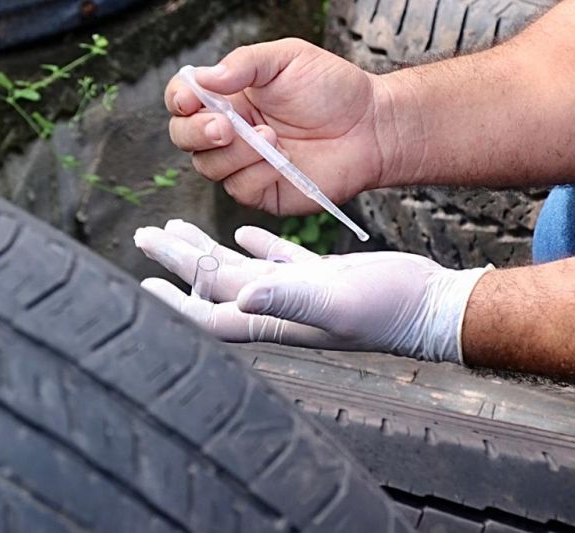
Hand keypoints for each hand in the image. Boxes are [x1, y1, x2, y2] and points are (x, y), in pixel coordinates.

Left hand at [134, 220, 492, 362]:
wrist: (429, 304)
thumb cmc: (390, 309)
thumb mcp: (339, 301)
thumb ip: (290, 297)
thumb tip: (240, 297)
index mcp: (277, 316)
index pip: (212, 311)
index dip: (176, 300)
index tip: (145, 282)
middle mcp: (281, 306)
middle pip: (217, 283)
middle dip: (179, 261)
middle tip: (146, 237)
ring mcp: (300, 290)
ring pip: (242, 268)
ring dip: (208, 250)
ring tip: (177, 230)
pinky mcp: (321, 275)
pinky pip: (278, 260)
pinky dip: (257, 246)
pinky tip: (242, 234)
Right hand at [165, 38, 388, 214]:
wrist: (371, 126)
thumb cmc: (334, 90)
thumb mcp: (287, 58)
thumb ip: (243, 64)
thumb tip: (204, 78)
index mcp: (230, 96)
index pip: (184, 100)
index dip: (179, 100)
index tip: (191, 99)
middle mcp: (232, 131)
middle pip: (186, 138)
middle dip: (198, 132)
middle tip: (226, 125)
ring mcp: (246, 164)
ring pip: (210, 167)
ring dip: (236, 153)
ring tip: (272, 136)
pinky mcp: (264, 191)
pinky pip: (241, 189)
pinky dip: (257, 174)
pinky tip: (282, 159)